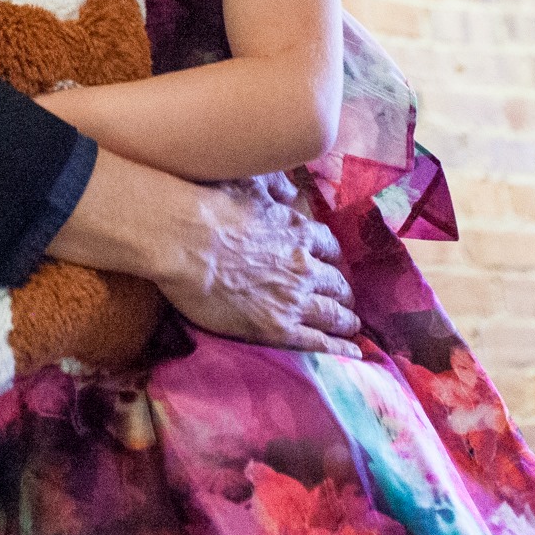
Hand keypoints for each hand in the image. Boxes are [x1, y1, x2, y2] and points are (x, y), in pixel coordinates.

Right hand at [155, 173, 361, 357]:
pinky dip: (339, 347)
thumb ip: (275, 185)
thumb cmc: (209, 208)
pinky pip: (318, 341)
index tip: (329, 262)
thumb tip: (291, 192)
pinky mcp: (277, 328)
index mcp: (298, 232)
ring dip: (345, 320)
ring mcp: (293, 299)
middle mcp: (304, 267)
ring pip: (333, 314)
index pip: (327, 246)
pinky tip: (351, 352)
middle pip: (335, 283)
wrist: (183, 241)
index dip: (329, 256)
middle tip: (344, 299)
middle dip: (342, 291)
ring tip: (350, 326)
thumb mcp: (248, 182)